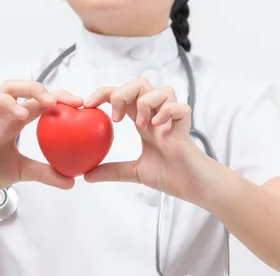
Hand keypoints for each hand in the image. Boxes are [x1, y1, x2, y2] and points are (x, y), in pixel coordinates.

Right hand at [0, 80, 80, 204]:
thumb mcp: (25, 172)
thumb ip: (47, 173)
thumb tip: (72, 181)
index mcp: (13, 120)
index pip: (35, 99)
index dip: (56, 95)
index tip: (78, 103)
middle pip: (10, 87)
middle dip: (31, 88)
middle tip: (50, 101)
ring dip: (4, 101)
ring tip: (22, 114)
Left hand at [82, 78, 213, 203]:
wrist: (192, 186)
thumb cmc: (170, 175)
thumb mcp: (134, 172)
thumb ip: (112, 170)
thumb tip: (86, 175)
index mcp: (143, 121)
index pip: (122, 95)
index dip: (103, 93)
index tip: (87, 105)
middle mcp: (156, 116)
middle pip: (140, 84)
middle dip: (122, 92)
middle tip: (115, 117)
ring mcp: (172, 119)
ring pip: (162, 89)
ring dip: (146, 102)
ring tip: (141, 124)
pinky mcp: (186, 127)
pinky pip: (180, 107)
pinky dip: (167, 111)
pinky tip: (158, 126)